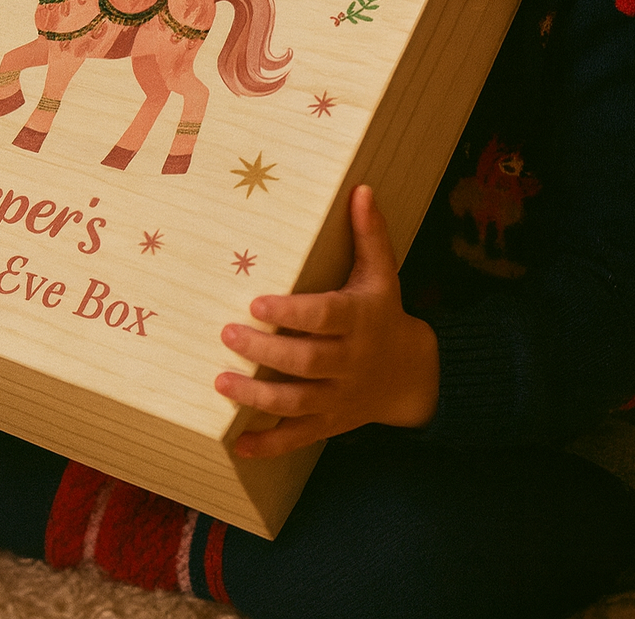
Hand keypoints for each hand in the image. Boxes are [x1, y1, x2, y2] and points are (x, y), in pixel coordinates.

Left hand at [214, 184, 438, 457]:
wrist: (413, 376)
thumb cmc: (383, 313)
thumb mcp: (381, 274)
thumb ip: (370, 235)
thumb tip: (361, 189)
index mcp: (359, 320)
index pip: (323, 317)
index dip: (291, 312)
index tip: (257, 302)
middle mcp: (349, 362)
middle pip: (305, 362)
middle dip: (265, 352)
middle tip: (227, 333)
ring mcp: (338, 397)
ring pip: (297, 402)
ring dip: (257, 396)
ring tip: (221, 381)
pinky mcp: (329, 423)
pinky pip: (298, 438)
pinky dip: (269, 444)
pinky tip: (240, 443)